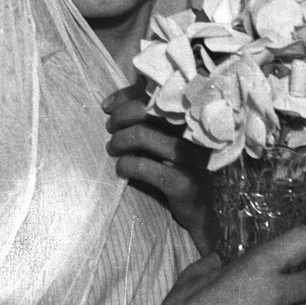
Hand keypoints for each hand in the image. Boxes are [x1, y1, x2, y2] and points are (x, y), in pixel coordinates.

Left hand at [103, 80, 216, 252]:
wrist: (199, 212)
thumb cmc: (175, 168)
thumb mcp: (163, 140)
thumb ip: (147, 119)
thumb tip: (110, 104)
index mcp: (192, 118)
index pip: (156, 92)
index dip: (127, 96)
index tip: (106, 107)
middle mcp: (196, 133)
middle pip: (150, 109)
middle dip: (121, 116)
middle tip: (109, 128)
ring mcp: (194, 158)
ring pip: (145, 135)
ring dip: (120, 140)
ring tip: (112, 148)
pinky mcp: (187, 184)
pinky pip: (147, 167)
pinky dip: (128, 165)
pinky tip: (121, 168)